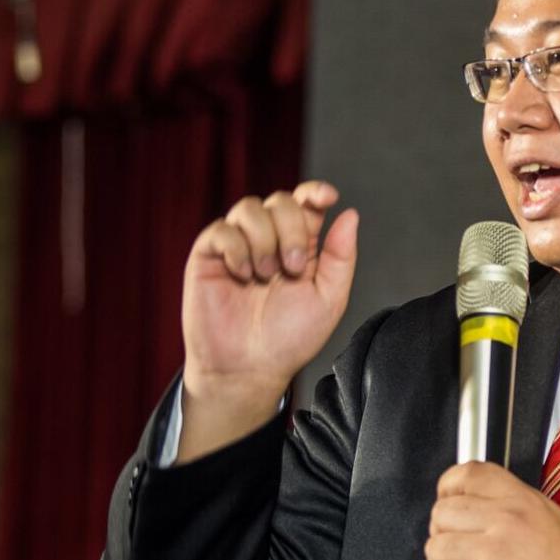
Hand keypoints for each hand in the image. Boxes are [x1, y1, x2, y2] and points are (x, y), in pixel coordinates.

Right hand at [179, 181, 358, 459]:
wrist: (249, 368)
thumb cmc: (290, 339)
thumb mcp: (328, 299)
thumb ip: (340, 257)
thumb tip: (350, 214)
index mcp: (300, 245)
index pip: (307, 202)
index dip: (315, 191)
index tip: (327, 197)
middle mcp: (269, 239)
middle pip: (281, 201)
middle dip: (290, 229)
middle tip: (292, 269)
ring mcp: (238, 245)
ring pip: (249, 208)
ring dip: (264, 240)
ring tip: (266, 276)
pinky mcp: (209, 255)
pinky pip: (221, 230)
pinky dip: (237, 249)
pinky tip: (243, 276)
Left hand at [425, 462, 559, 559]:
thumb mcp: (555, 522)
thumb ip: (518, 509)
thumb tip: (484, 510)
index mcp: (524, 501)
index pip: (469, 475)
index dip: (448, 491)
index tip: (448, 506)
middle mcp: (506, 519)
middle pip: (442, 513)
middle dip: (443, 537)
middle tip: (460, 557)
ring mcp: (494, 552)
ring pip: (436, 549)